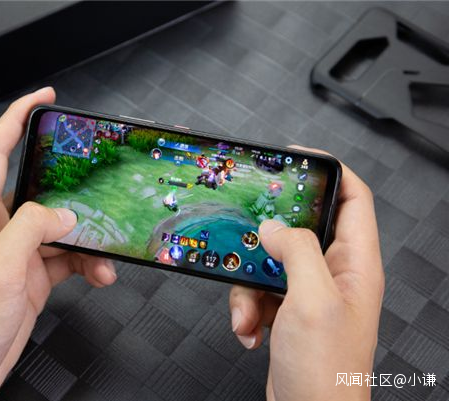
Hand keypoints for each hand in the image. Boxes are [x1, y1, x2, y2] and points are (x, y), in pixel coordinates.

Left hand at [0, 88, 116, 400]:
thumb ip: (32, 229)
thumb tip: (64, 213)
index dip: (19, 116)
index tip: (44, 98)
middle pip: (40, 185)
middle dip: (72, 182)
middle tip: (98, 174)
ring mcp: (19, 250)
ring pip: (62, 224)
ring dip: (88, 235)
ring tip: (104, 249)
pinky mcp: (35, 273)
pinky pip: (69, 254)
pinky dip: (89, 261)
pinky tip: (99, 273)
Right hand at [229, 146, 383, 400]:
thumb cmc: (325, 369)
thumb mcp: (311, 300)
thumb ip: (296, 251)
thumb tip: (274, 227)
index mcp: (356, 264)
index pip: (354, 199)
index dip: (330, 172)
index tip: (298, 158)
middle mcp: (335, 275)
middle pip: (302, 227)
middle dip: (270, 232)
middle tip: (250, 227)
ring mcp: (309, 293)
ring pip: (272, 261)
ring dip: (249, 283)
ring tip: (249, 309)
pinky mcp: (287, 310)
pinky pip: (260, 290)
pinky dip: (246, 306)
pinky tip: (248, 327)